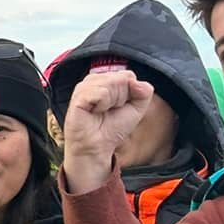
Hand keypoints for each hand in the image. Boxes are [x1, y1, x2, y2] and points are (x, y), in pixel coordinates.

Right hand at [59, 70, 153, 193]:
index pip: (128, 76)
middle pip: (121, 78)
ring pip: (112, 83)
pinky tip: (94, 112)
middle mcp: (94, 80)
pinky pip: (101, 92)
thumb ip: (145, 91)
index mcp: (107, 80)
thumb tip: (135, 81)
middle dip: (121, 98)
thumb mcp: (137, 109)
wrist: (96, 147)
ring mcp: (84, 87)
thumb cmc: (112, 128)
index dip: (129, 94)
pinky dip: (103, 105)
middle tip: (109, 111)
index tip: (119, 107)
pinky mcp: (78, 96)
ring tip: (101, 112)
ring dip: (112, 102)